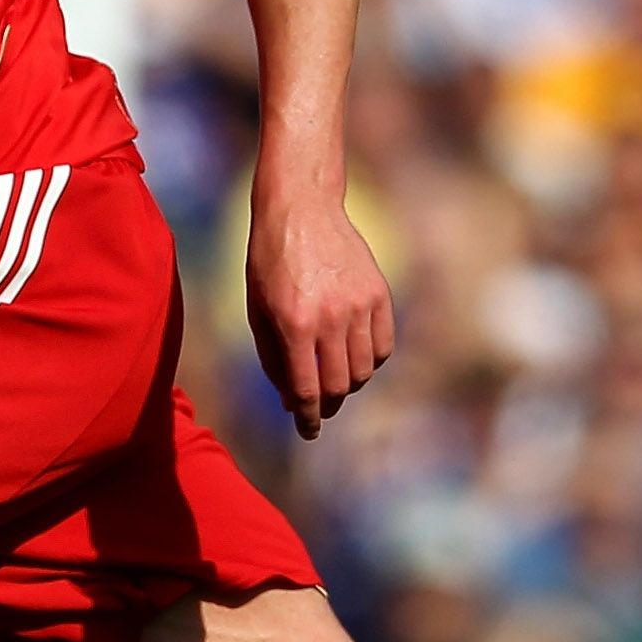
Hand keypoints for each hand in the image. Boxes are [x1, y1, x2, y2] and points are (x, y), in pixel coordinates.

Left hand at [247, 186, 393, 437]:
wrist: (302, 209)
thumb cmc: (270, 261)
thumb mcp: (258, 310)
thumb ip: (274, 358)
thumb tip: (291, 401)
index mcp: (295, 324)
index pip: (307, 390)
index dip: (307, 419)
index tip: (307, 432)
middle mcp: (331, 318)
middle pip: (339, 386)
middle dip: (328, 405)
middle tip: (319, 407)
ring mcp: (360, 305)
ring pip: (364, 371)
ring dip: (348, 384)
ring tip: (333, 378)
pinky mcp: (380, 294)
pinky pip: (383, 346)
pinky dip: (370, 360)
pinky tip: (354, 356)